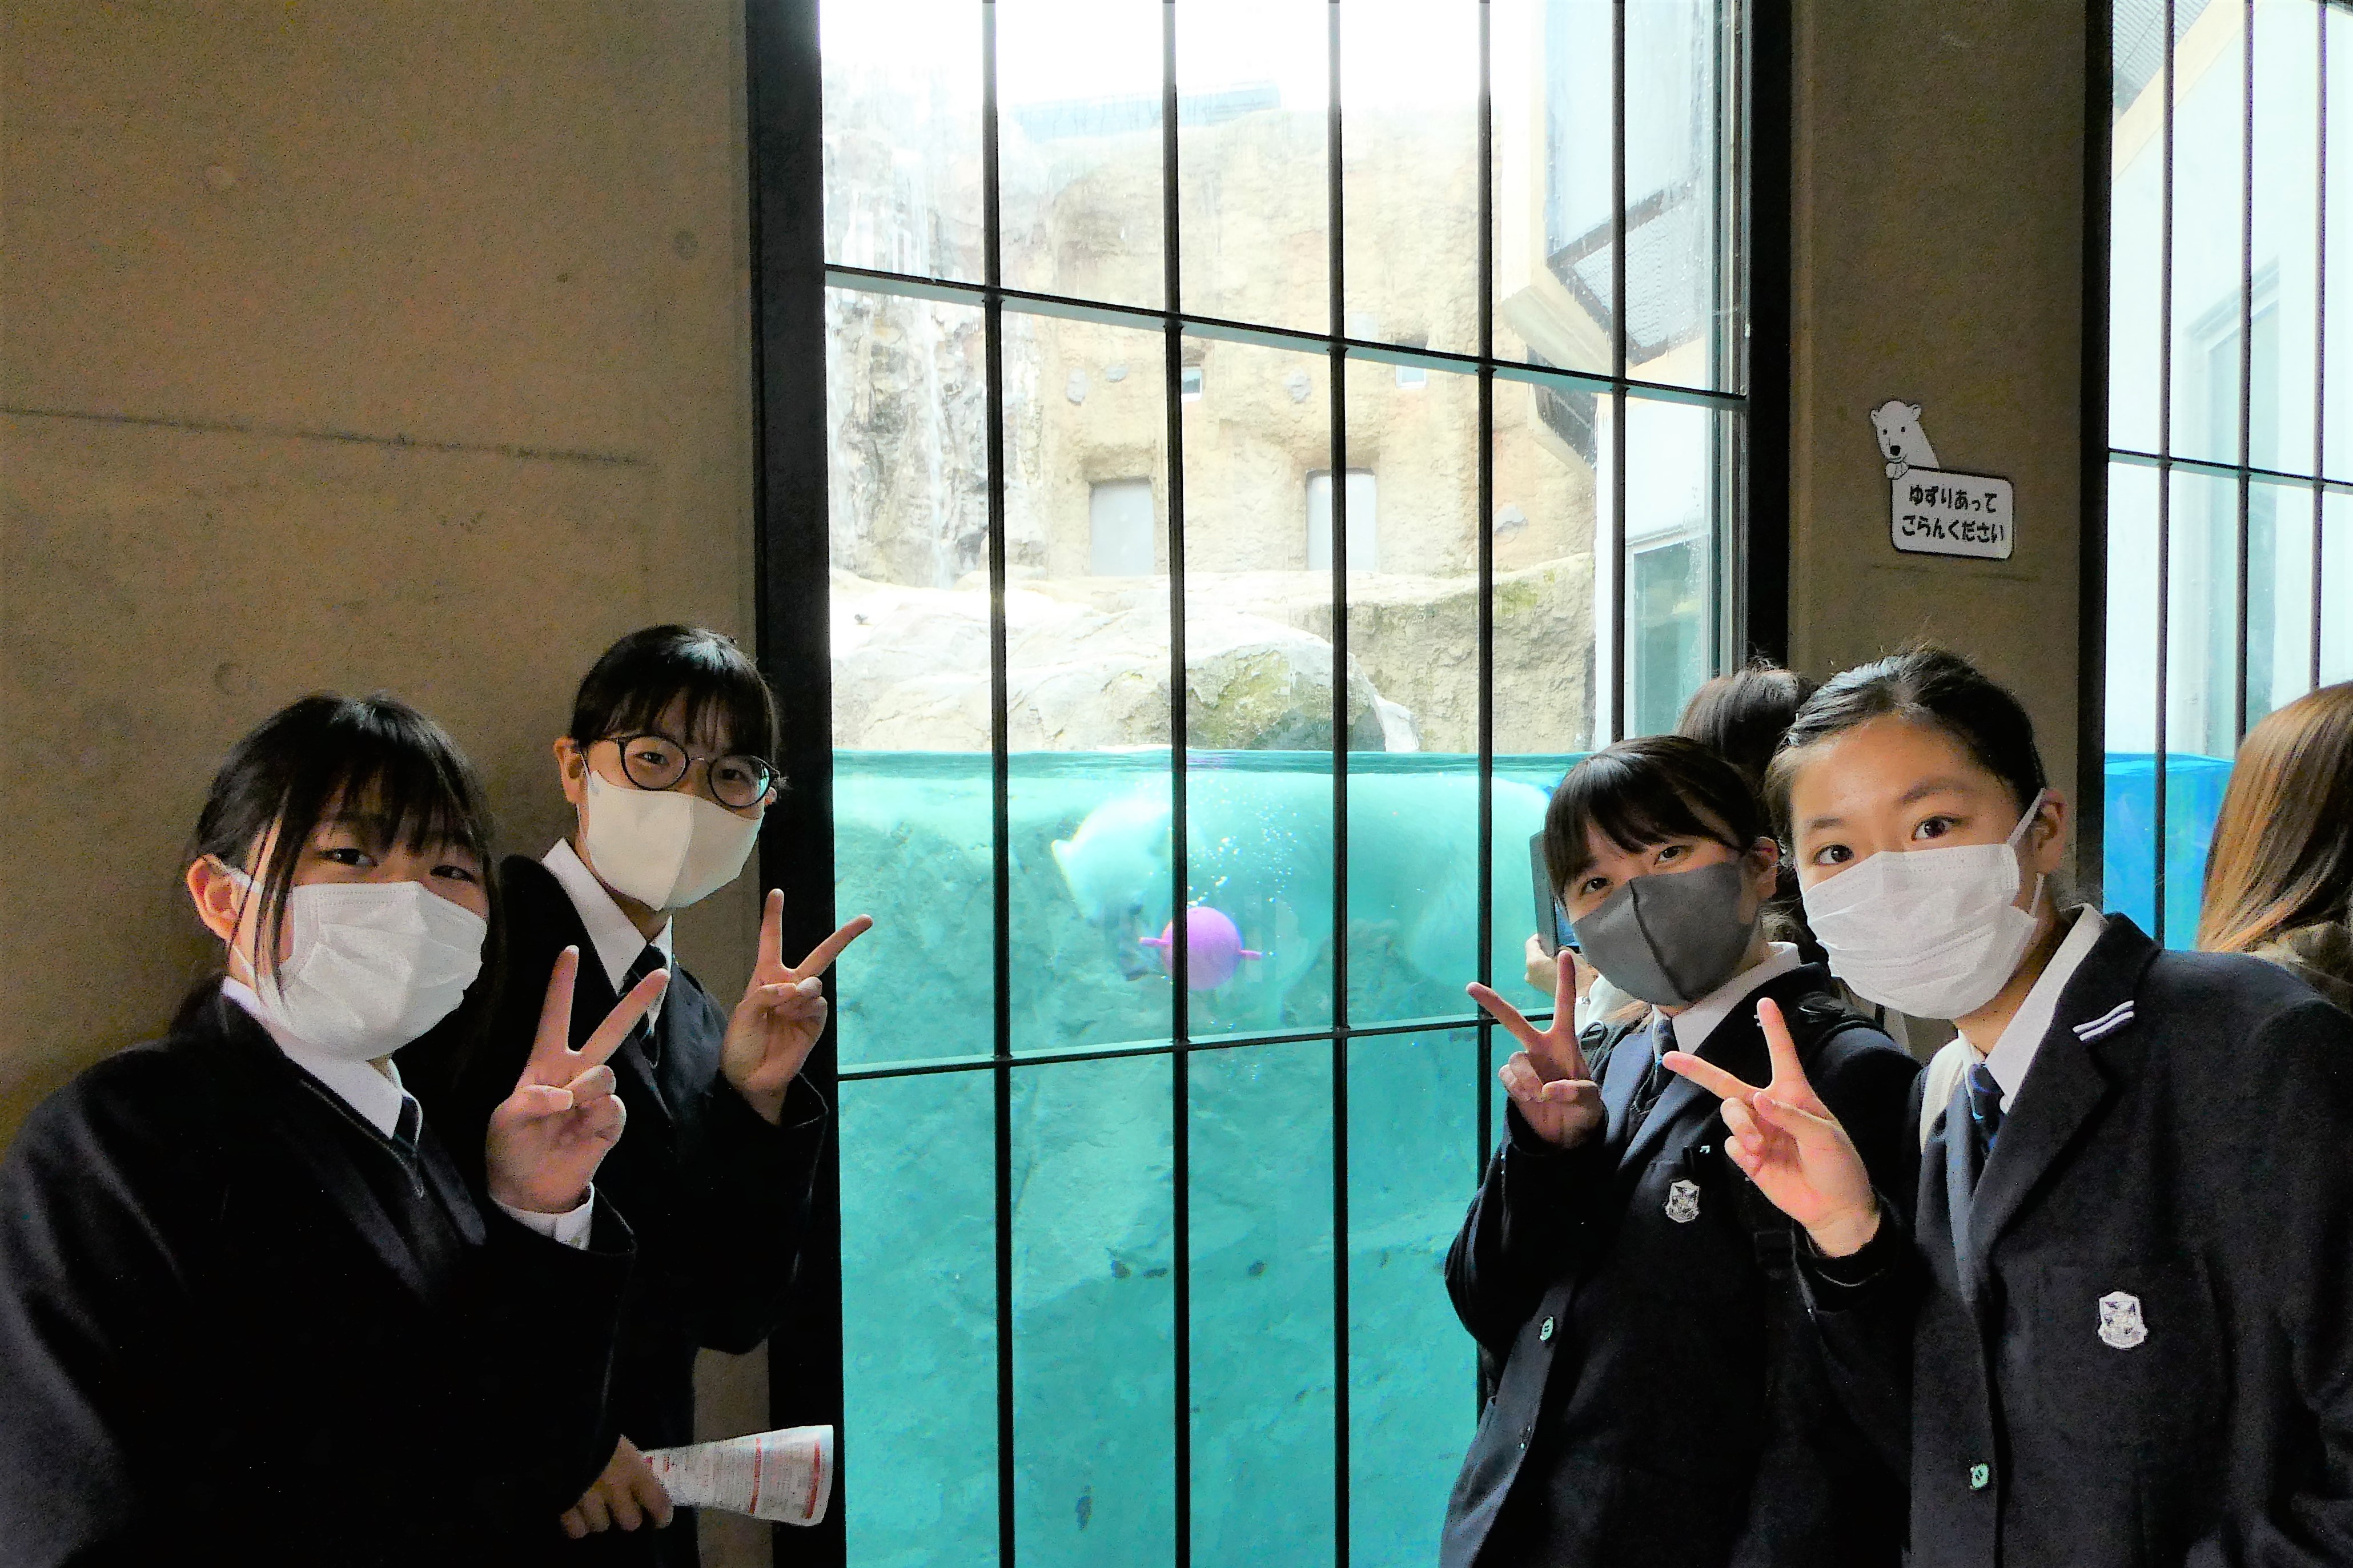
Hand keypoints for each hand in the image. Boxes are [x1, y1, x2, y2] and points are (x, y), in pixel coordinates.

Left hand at [485, 947, 666, 1214]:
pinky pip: (613, 1107)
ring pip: (606, 1073)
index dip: (562, 984)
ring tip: (569, 1112)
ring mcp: (595, 1097)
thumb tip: (568, 1094)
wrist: (529, 1189)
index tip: (570, 951)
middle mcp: (575, 1073)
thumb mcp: (505, 1120)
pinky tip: (583, 1131)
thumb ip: (532, 1100)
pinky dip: (596, 1118)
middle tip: (662, 973)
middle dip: (635, 1002)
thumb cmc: (510, 1148)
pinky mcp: (610, 1123)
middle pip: (609, 1030)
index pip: (555, 1017)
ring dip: (586, 1089)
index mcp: (545, 1064)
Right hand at [559, 1435, 673, 1536]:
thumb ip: (630, 1463)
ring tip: (594, 1506)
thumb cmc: (596, 1425)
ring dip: (600, 1519)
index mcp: (633, 1469)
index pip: (657, 1502)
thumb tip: (638, 1478)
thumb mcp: (621, 1441)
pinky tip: (576, 1512)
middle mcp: (614, 1489)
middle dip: (627, 1516)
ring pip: (601, 1526)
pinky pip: (576, 1529)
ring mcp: (588, 1500)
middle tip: (622, 1507)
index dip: (662, 1515)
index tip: (661, 1519)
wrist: (560, 1425)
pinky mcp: (564, 1507)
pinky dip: (577, 1524)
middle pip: (629, 1522)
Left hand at [722, 892, 872, 1123]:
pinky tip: (792, 1018)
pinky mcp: (815, 1022)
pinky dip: (805, 1008)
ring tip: (783, 1011)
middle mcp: (789, 985)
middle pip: (820, 954)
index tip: (777, 893)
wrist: (750, 1077)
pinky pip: (819, 1004)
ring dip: (798, 994)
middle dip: (844, 936)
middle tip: (867, 919)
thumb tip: (797, 988)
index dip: (774, 917)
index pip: (771, 941)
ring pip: (815, 982)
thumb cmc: (740, 1042)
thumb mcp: (743, 1012)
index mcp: (765, 977)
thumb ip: (767, 992)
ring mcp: (804, 1004)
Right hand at [1469, 948, 1604, 1149]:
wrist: (1567, 1133)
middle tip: (1471, 987)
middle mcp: (1540, 1047)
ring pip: (1514, 1059)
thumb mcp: (1591, 1100)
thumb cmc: (1584, 1108)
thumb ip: (1576, 1091)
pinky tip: (1530, 1098)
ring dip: (1527, 1078)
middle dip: (1493, 1003)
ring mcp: (1525, 1063)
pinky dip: (1518, 1088)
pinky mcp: (1513, 1082)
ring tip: (1541, 1095)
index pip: (1564, 1005)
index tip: (1566, 953)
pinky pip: (1507, 1077)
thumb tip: (1548, 1089)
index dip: (1565, 980)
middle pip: (1514, 1020)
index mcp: (1564, 1042)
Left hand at [1522, 935, 1598, 1001]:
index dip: (1541, 937)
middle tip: (1559, 946)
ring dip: (1547, 960)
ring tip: (1562, 958)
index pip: (1531, 943)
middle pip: (1534, 955)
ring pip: (1538, 965)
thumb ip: (1557, 947)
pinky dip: (1549, 969)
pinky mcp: (1541, 989)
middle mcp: (1528, 973)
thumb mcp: (1568, 953)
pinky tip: (1562, 968)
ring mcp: (1534, 982)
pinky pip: (1542, 973)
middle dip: (1545, 949)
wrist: (1582, 999)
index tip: (1551, 935)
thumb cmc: (1576, 973)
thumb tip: (1555, 948)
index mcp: (1532, 962)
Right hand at [1661, 996, 1880, 1255]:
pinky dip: (1740, 1149)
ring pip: (1729, 1113)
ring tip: (1755, 1147)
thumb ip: (1789, 1115)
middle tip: (1671, 1059)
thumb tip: (1755, 1098)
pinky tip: (1757, 1160)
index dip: (1773, 1028)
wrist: (1834, 1210)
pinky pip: (1730, 1143)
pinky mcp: (1748, 1157)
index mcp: (1794, 1094)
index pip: (1781, 1055)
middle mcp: (1770, 1108)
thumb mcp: (1825, 1136)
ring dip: (1739, 1125)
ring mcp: (1757, 1132)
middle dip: (1698, 1070)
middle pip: (1728, 1083)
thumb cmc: (1839, 1166)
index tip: (1765, 1001)